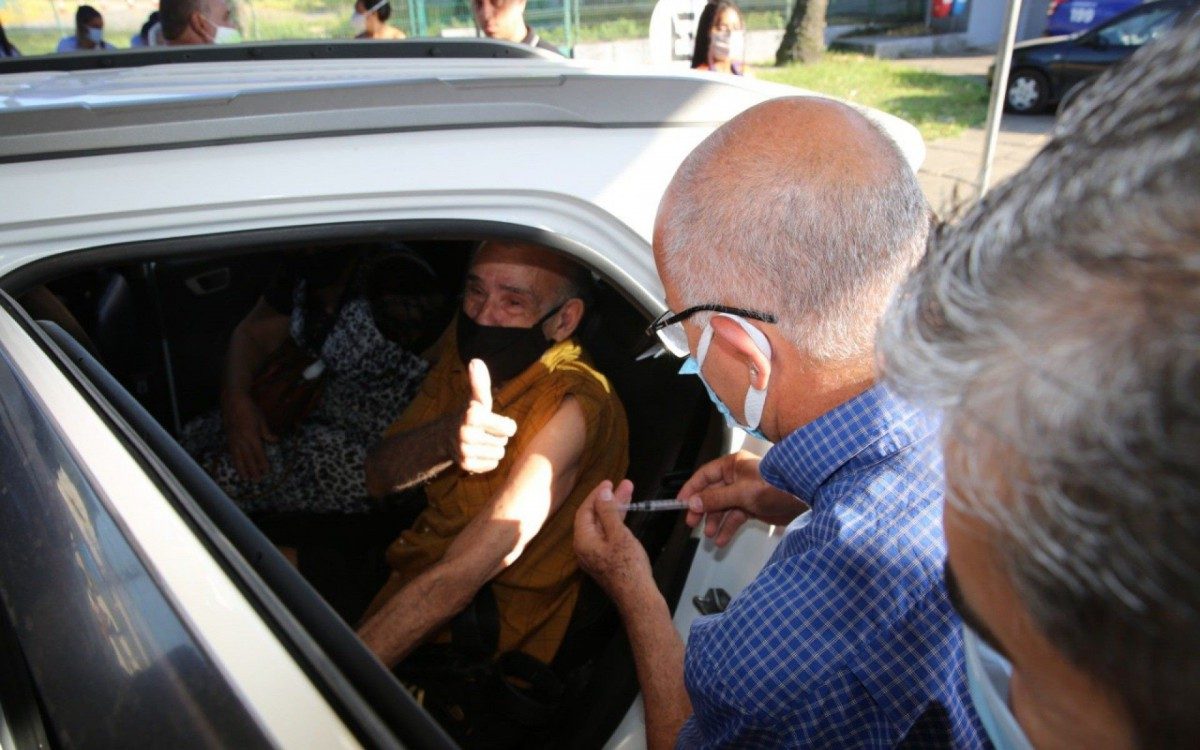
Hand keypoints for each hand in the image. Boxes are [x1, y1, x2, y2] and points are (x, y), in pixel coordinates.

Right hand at [221, 391, 277, 481]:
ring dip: (242, 469)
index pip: (259, 453)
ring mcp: (234, 440)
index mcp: (252, 435)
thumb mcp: (262, 420)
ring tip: (245, 478)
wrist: (233, 401)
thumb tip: (275, 440)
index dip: (262, 463)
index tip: (266, 471)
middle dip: (253, 470)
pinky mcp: (228, 438)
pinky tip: (237, 466)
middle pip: (248, 458)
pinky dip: (235, 461)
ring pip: (238, 458)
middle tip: (257, 481)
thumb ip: (267, 432)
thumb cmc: (249, 409)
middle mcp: (242, 440)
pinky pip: (232, 453)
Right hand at [447, 359, 517, 473]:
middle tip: (485, 431)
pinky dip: (488, 460)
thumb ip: (480, 383)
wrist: (446, 437)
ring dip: (494, 448)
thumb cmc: (470, 416)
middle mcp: (467, 434)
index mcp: (473, 416)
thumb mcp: (477, 400)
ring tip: (482, 441)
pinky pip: (492, 465)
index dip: (506, 425)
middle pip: (504, 441)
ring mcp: (465, 451)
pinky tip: (478, 452)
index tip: (494, 421)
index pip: (510, 428)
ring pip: (500, 454)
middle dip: (498, 436)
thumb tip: (476, 361)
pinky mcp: (466, 465)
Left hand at [574, 479, 654, 600]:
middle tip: (624, 485)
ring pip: (603, 525)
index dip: (597, 495)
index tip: (609, 482)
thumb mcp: (618, 534)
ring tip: (629, 493)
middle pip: (595, 517)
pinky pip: (608, 535)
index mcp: (583, 541)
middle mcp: (585, 548)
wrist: (638, 597)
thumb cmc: (628, 567)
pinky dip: (617, 523)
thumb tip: (602, 494)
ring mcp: (595, 554)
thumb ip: (608, 512)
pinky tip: (626, 515)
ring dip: (616, 509)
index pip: (585, 510)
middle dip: (610, 500)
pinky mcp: (606, 559)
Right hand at [679, 450, 804, 546]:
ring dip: (715, 521)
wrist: (803, 499)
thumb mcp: (741, 492)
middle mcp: (736, 477)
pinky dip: (728, 527)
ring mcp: (745, 492)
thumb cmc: (774, 487)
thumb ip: (715, 498)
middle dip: (702, 509)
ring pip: (722, 507)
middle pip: (712, 493)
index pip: (704, 476)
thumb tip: (692, 503)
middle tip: (691, 523)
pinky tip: (722, 539)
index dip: (691, 489)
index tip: (679, 503)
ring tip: (710, 535)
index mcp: (732, 465)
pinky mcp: (753, 506)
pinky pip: (735, 517)